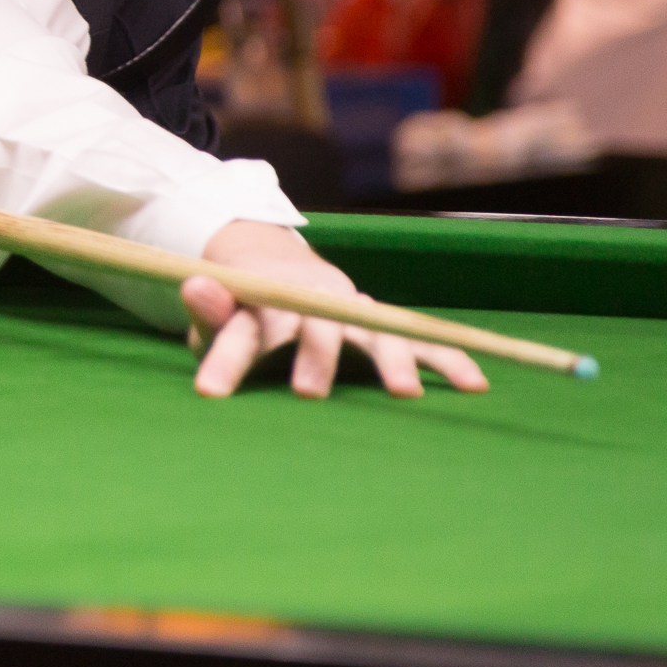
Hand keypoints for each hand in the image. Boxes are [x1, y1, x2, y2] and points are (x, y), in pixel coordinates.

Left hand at [181, 221, 488, 399]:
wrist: (281, 272)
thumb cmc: (245, 312)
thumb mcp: (219, 316)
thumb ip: (210, 311)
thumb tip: (193, 283)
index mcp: (266, 303)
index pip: (242, 330)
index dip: (226, 361)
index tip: (208, 393)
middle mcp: (314, 304)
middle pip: (315, 326)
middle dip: (316, 358)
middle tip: (308, 394)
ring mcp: (352, 312)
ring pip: (374, 332)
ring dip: (391, 360)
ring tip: (403, 394)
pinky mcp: (380, 324)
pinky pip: (420, 341)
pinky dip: (446, 360)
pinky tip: (473, 384)